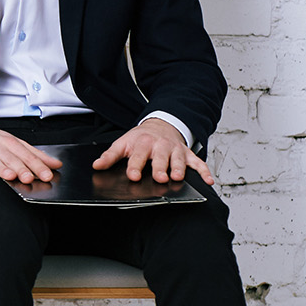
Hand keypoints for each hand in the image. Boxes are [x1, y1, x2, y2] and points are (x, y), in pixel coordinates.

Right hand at [0, 119, 60, 192]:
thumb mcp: (13, 142)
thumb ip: (34, 154)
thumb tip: (55, 164)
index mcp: (9, 142)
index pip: (26, 154)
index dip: (37, 165)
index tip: (47, 175)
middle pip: (10, 157)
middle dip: (21, 167)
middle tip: (29, 177)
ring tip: (8, 176)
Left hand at [94, 117, 212, 184]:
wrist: (161, 124)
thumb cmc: (140, 138)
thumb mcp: (123, 143)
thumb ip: (110, 156)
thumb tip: (96, 166)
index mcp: (142, 144)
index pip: (137, 156)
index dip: (135, 166)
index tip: (134, 176)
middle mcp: (160, 146)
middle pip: (160, 158)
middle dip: (160, 168)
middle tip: (159, 178)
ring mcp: (175, 150)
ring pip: (178, 159)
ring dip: (179, 168)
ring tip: (177, 177)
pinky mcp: (187, 153)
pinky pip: (198, 162)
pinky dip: (204, 171)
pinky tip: (208, 180)